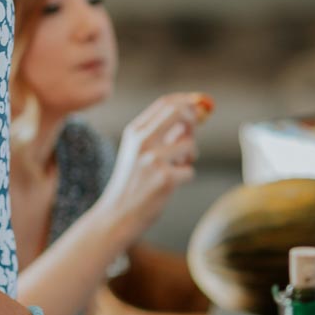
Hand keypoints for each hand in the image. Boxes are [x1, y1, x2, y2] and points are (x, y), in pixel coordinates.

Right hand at [98, 93, 205, 246]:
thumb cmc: (133, 182)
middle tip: (197, 127)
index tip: (198, 103)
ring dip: (190, 156)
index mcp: (134, 131)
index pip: (165, 103)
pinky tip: (169, 186)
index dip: (186, 100)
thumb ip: (161, 133)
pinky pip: (190, 170)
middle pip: (179, 113)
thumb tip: (193, 115)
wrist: (117, 214)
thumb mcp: (138, 151)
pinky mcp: (165, 178)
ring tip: (176, 168)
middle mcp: (142, 141)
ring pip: (190, 144)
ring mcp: (153, 159)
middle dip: (194, 117)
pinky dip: (185, 177)